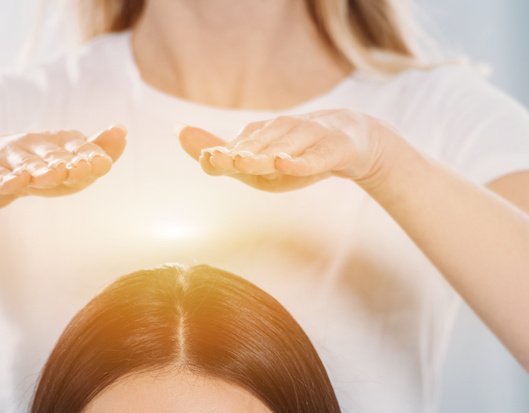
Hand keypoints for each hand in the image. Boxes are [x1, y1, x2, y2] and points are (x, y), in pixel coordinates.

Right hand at [0, 125, 126, 212]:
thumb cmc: (35, 168)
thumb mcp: (65, 163)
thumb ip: (95, 151)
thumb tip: (123, 131)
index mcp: (53, 144)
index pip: (74, 147)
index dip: (89, 154)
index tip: (104, 163)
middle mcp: (31, 146)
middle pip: (52, 156)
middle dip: (68, 162)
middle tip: (83, 168)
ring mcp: (7, 159)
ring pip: (25, 165)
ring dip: (40, 169)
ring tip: (55, 174)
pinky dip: (5, 179)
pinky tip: (16, 181)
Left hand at [177, 110, 390, 192]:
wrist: (350, 142)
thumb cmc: (296, 155)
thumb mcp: (258, 162)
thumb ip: (220, 154)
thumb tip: (177, 133)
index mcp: (262, 138)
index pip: (238, 147)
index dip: (221, 153)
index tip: (205, 159)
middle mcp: (282, 132)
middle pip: (257, 147)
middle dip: (236, 154)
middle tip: (215, 160)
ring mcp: (309, 137)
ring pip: (284, 149)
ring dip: (263, 156)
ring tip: (242, 162)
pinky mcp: (333, 148)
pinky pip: (315, 157)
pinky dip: (300, 161)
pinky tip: (286, 164)